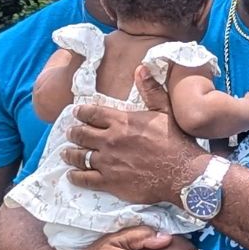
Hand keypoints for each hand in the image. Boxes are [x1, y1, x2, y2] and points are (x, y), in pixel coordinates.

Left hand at [65, 101, 210, 206]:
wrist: (182, 173)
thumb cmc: (176, 141)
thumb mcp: (165, 110)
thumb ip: (151, 90)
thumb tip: (141, 68)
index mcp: (122, 121)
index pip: (92, 113)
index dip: (81, 112)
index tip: (76, 112)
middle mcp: (110, 140)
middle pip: (81, 134)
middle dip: (73, 132)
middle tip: (70, 132)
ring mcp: (107, 162)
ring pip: (79, 156)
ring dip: (70, 153)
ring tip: (66, 153)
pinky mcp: (109, 181)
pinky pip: (84, 178)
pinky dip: (75, 176)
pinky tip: (72, 175)